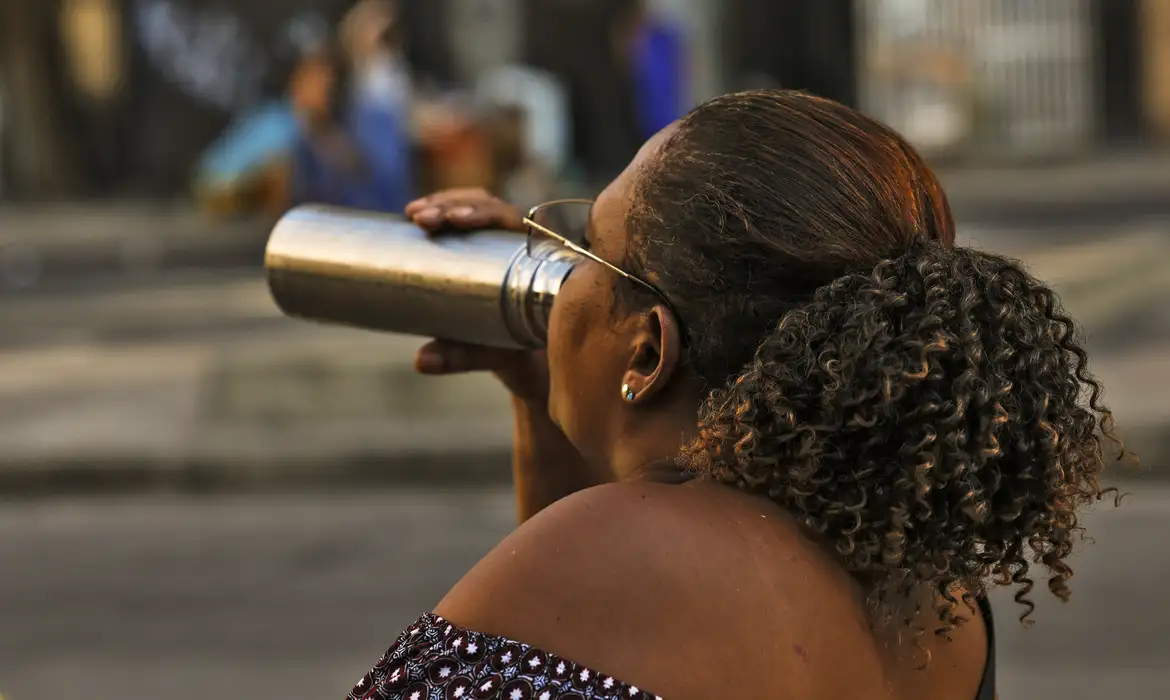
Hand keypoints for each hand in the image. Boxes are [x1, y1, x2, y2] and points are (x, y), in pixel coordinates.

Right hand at [405, 189, 548, 402]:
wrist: (532, 367)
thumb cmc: (525, 360)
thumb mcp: (498, 357)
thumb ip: (463, 357)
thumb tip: (420, 361)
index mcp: (541, 261)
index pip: (515, 221)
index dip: (485, 212)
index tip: (456, 220)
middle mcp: (525, 245)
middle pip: (490, 206)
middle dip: (454, 205)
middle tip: (421, 218)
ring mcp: (504, 244)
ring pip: (476, 207)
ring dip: (444, 204)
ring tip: (413, 213)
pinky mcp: (485, 249)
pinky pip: (465, 222)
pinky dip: (442, 212)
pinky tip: (415, 214)